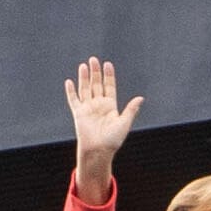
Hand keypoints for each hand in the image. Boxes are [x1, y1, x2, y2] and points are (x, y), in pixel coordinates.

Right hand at [64, 57, 142, 202]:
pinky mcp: (78, 113)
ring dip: (84, 77)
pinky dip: (71, 91)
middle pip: (96, 84)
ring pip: (85, 89)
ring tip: (83, 65)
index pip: (109, 86)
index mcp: (110, 106)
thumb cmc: (113, 140)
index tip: (107, 64)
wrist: (99, 150)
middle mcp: (99, 105)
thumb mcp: (124, 123)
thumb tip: (141, 98)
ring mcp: (88, 108)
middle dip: (95, 72)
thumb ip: (131, 110)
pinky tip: (69, 81)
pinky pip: (73, 100)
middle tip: (94, 59)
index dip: (108, 76)